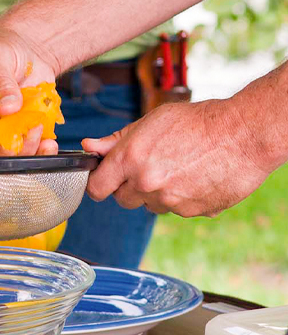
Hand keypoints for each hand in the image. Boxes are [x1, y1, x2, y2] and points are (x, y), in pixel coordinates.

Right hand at [0, 27, 59, 156]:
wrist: (28, 49)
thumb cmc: (0, 47)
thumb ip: (0, 82)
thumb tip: (8, 108)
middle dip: (1, 152)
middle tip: (20, 136)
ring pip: (5, 157)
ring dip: (23, 150)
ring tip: (37, 128)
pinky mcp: (19, 134)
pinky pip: (27, 151)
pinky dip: (39, 151)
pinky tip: (48, 143)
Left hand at [83, 100, 270, 216]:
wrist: (245, 133)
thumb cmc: (198, 122)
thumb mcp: (151, 122)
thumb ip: (116, 140)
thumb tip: (89, 146)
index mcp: (130, 159)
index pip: (96, 188)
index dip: (100, 183)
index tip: (106, 179)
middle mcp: (146, 184)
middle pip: (122, 199)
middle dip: (130, 186)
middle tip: (151, 166)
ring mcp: (169, 201)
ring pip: (150, 205)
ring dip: (157, 193)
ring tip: (179, 168)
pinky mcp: (191, 212)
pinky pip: (176, 210)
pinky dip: (182, 198)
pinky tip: (195, 177)